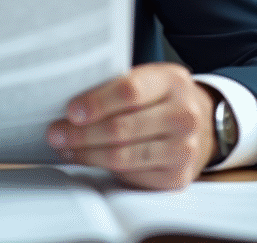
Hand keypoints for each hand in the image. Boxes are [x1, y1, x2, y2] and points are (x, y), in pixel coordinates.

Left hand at [46, 62, 216, 189]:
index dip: (96, 102)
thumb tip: (68, 99)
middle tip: (55, 134)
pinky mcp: (176, 177)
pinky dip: (103, 169)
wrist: (201, 125)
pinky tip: (86, 160)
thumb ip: (116, 85)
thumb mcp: (147, 79)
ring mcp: (183, 149)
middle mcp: (183, 115)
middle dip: (81, 133)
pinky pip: (131, 175)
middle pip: (122, 128)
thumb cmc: (159, 98)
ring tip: (64, 148)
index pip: (130, 91)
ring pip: (122, 156)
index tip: (70, 111)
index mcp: (172, 82)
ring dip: (86, 154)